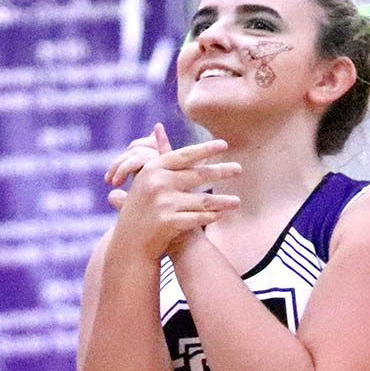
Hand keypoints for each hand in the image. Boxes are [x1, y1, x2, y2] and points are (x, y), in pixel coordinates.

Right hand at [112, 123, 240, 259]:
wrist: (130, 243)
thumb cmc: (140, 209)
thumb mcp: (145, 179)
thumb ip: (157, 156)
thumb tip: (158, 126)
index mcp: (153, 169)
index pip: (184, 155)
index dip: (205, 149)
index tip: (224, 144)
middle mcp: (158, 183)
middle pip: (198, 175)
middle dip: (221, 171)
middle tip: (239, 168)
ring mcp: (163, 203)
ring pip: (203, 200)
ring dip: (223, 201)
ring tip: (237, 202)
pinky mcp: (169, 222)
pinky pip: (198, 218)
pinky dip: (210, 217)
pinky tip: (220, 215)